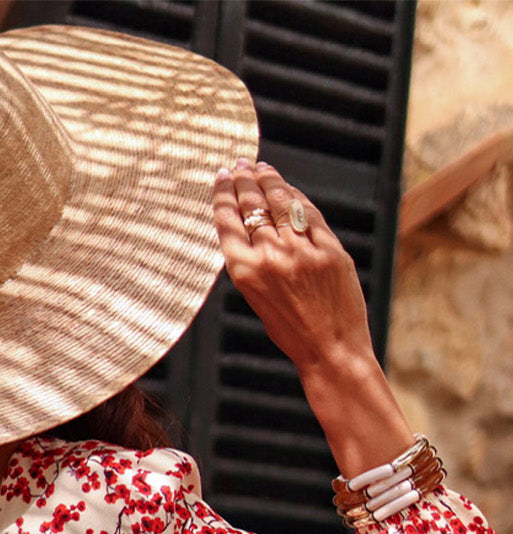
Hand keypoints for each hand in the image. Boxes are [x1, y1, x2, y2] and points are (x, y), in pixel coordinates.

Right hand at [211, 159, 414, 479]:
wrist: (331, 350)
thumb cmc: (293, 331)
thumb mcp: (259, 299)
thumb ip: (255, 262)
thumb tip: (255, 223)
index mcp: (245, 273)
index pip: (229, 222)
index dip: (224, 195)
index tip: (222, 177)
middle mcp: (270, 257)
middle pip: (253, 205)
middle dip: (244, 180)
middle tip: (239, 165)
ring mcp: (301, 250)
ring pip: (281, 202)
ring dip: (268, 180)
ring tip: (260, 168)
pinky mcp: (329, 249)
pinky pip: (309, 213)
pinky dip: (296, 197)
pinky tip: (288, 189)